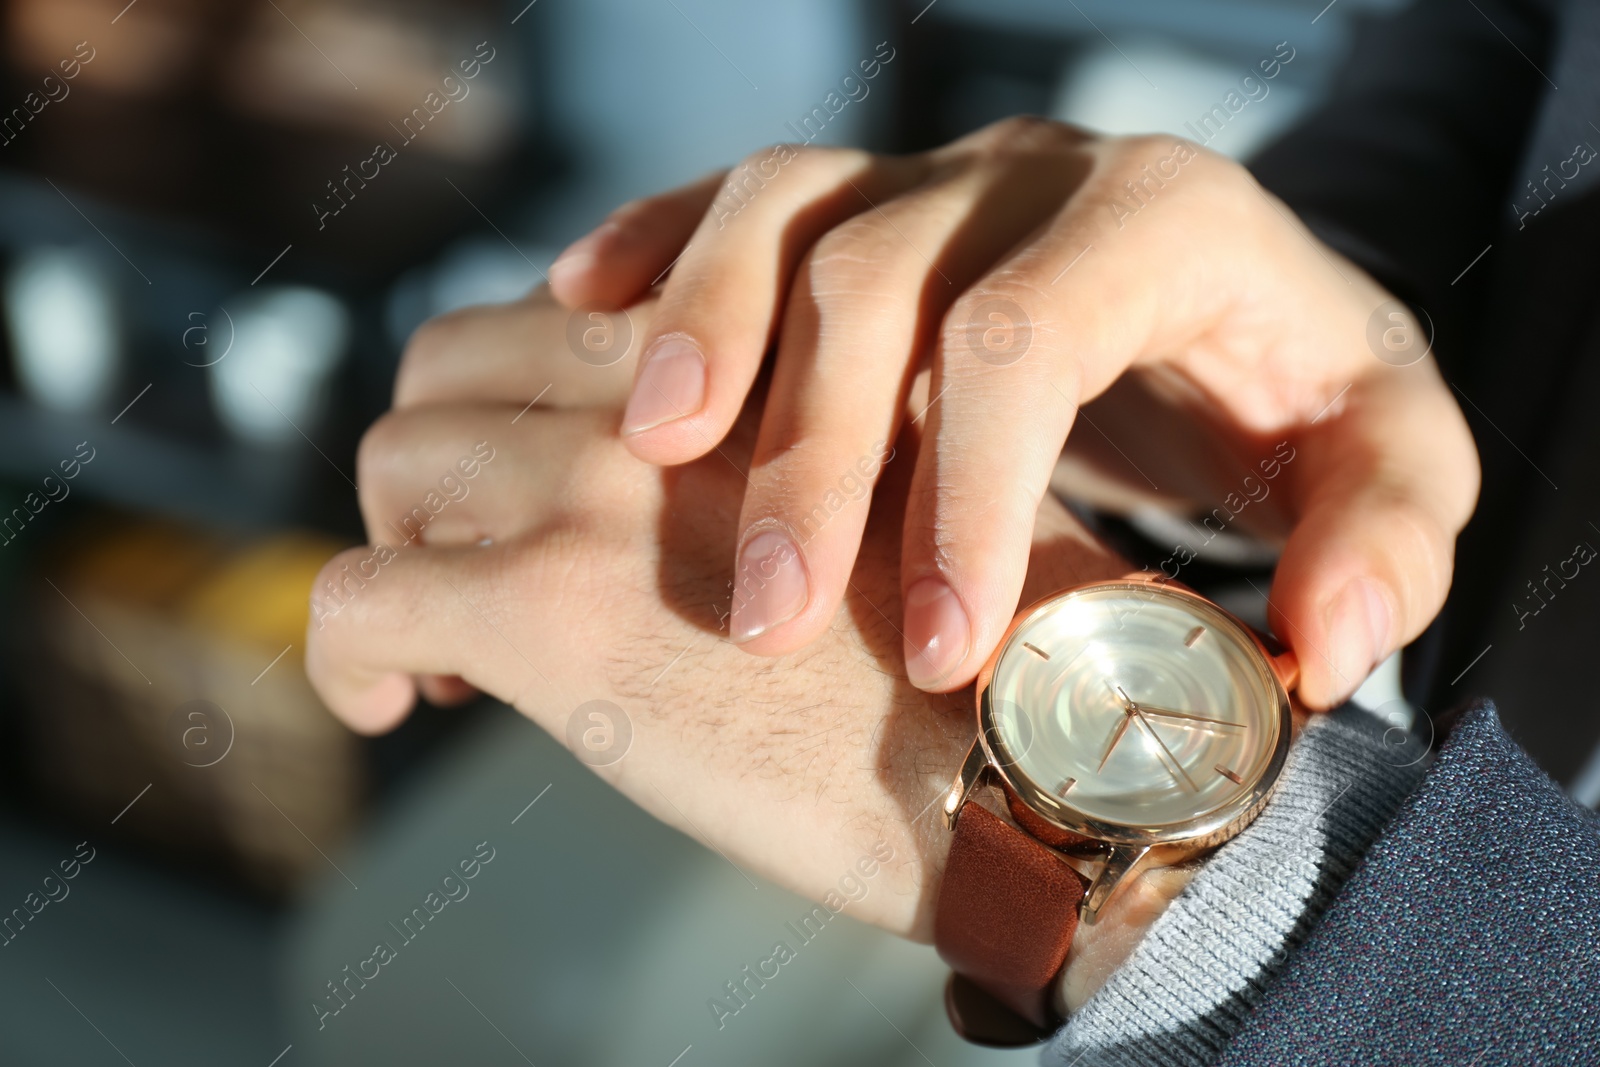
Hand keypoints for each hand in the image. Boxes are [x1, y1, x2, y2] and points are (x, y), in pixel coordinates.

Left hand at [305, 287, 1183, 1005]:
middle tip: (473, 566)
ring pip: (393, 461)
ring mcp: (595, 493)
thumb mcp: (898, 490)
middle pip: (445, 365)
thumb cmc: (984, 655)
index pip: (548, 317)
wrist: (1027, 770)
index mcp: (746, 355)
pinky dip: (350, 654)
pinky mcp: (547, 612)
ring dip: (400, 548)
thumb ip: (778, 452)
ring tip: (451, 653)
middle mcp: (660, 398)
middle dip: (439, 466)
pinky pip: (358, 597)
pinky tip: (401, 706)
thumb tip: (679, 496)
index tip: (536, 501)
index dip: (517, 405)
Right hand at [546, 117, 1479, 707]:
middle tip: (769, 618)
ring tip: (644, 454)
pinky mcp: (865, 194)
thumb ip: (1388, 538)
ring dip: (700, 330)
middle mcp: (1031, 172)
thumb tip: (1324, 634)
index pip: (1026, 338)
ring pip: (782, 209)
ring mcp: (934, 171)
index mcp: (1167, 218)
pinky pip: (736, 193)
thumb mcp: (1391, 462)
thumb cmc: (1298, 396)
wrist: (1236, 307)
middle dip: (809, 454)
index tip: (940, 648)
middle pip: (873, 275)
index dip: (967, 492)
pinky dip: (657, 251)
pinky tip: (581, 311)